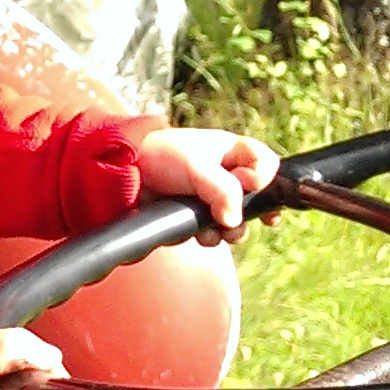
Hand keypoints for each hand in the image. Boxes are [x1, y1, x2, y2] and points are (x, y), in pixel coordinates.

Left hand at [134, 126, 280, 237]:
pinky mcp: (194, 219)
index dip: (264, 179)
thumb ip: (223, 191)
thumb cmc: (161, 157)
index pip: (266, 165)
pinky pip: (211, 234)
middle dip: (248, 215)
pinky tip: (196, 234)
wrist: (123, 174)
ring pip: (235, 223)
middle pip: (256, 201)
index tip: (251, 187)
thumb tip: (234, 221)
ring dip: (228, 232)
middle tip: (235, 221)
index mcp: (232, 152)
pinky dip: (206, 237)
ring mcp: (211, 200)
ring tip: (214, 231)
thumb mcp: (196, 167)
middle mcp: (226, 176)